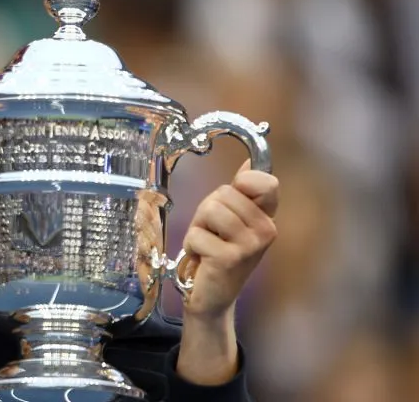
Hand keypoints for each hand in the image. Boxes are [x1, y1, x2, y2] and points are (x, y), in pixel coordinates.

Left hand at [181, 159, 279, 319]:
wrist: (211, 296)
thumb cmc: (218, 253)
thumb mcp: (230, 218)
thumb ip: (239, 192)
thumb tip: (251, 162)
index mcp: (267, 217)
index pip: (265, 182)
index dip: (243, 182)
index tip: (234, 199)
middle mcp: (266, 230)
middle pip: (225, 192)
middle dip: (207, 210)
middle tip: (212, 233)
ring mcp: (250, 245)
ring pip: (210, 208)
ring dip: (198, 226)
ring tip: (206, 243)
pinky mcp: (230, 258)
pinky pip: (197, 233)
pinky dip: (191, 245)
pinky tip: (202, 259)